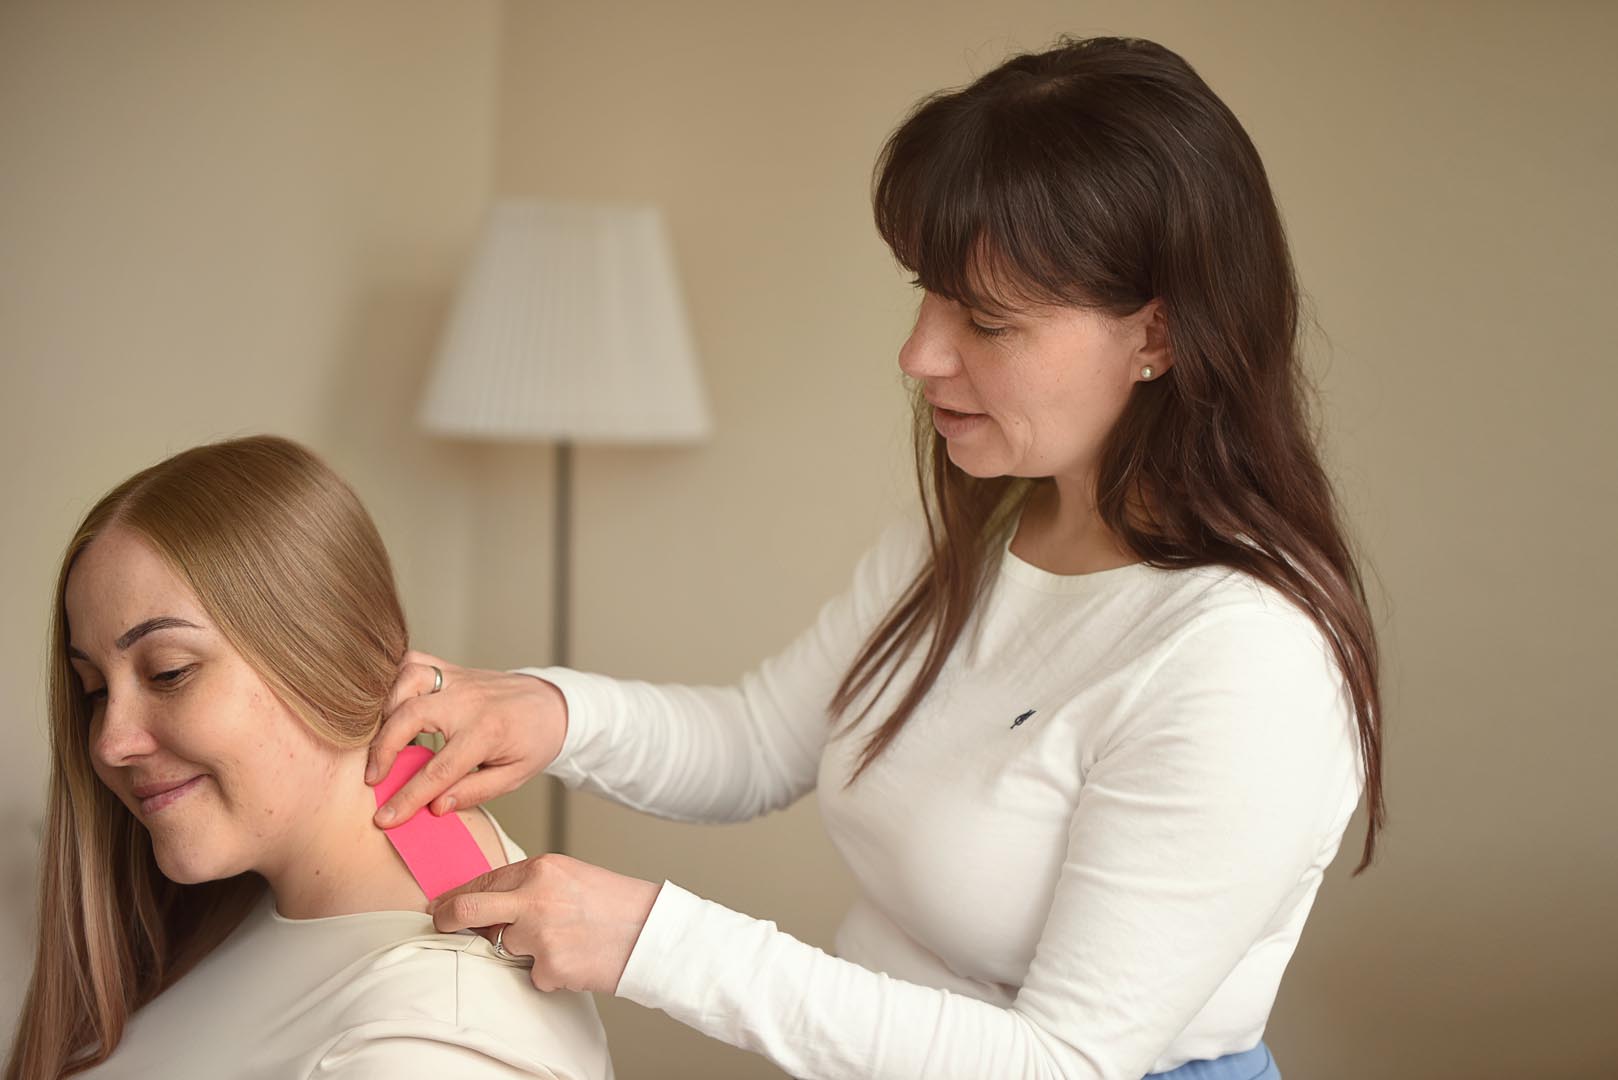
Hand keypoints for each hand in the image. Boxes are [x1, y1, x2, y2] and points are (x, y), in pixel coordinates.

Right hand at [365, 650, 568, 826]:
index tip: (384, 818)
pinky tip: (389, 706)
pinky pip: (415, 662)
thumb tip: (435, 807)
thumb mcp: (514, 776)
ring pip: (409, 678)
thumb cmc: (533, 741)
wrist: (552, 702)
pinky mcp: (452, 669)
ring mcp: (458, 679)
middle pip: (412, 715)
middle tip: (372, 778)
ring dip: (385, 708)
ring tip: (378, 740)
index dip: (407, 797)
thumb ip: (475, 791)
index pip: (438, 770)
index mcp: (486, 732)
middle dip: (383, 749)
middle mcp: (468, 701)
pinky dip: (394, 679)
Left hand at [429, 854, 661, 993]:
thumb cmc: (614, 903)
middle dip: (447, 920)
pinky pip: (533, 974)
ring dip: (524, 950)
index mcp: (541, 868)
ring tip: (563, 941)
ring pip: (505, 947)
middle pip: (469, 910)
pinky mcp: (549, 967)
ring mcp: (540, 934)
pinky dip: (549, 972)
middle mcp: (535, 897)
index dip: (457, 897)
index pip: (483, 881)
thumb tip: (488, 902)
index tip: (442, 907)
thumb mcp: (569, 876)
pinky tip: (576, 958)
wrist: (651, 932)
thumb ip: (529, 885)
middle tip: (441, 926)